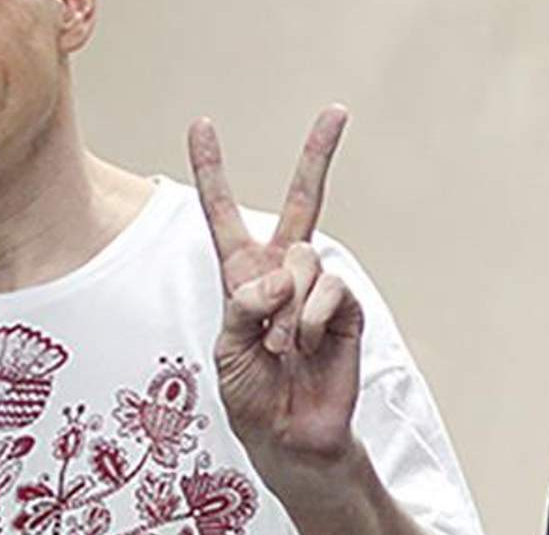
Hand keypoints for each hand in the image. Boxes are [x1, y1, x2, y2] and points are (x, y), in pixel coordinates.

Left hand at [188, 105, 362, 473]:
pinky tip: (306, 345)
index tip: (202, 125)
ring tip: (280, 347)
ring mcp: (316, 288)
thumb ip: (243, 305)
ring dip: (287, 307)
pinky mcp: (346, 308)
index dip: (211, 170)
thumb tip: (279, 278)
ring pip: (305, 256)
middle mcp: (282, 271)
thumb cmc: (250, 393)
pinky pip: (329, 288)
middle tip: (337, 111)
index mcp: (241, 273)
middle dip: (318, 154)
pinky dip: (310, 317)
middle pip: (301, 201)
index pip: (224, 213)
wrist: (289, 436)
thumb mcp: (224, 347)